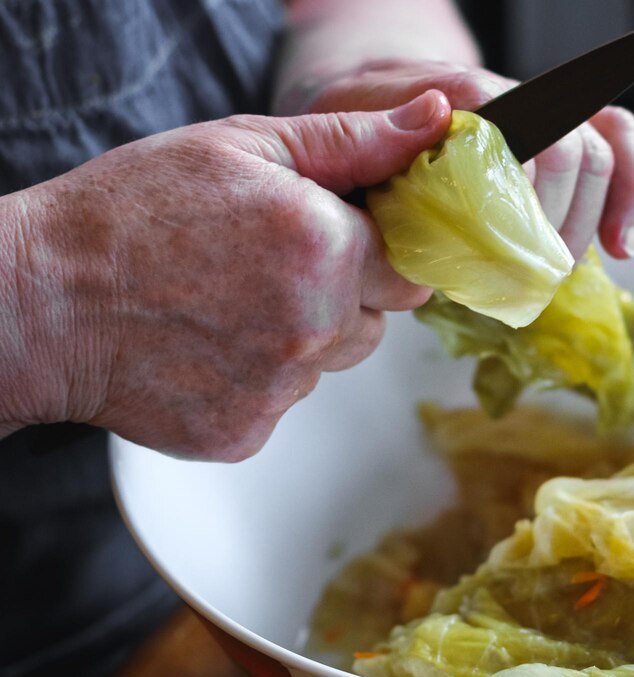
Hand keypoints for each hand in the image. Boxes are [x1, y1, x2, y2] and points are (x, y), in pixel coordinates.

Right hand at [3, 91, 451, 459]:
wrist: (39, 301)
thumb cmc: (132, 212)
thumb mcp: (245, 146)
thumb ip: (353, 142)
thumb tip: (435, 125)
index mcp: (325, 249)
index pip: (410, 269)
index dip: (376, 252)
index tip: (340, 240)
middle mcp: (313, 328)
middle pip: (375, 321)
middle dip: (342, 294)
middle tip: (268, 266)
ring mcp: (278, 391)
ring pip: (330, 364)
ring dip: (302, 337)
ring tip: (230, 303)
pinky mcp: (245, 434)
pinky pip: (283, 403)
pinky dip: (258, 378)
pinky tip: (208, 344)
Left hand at [287, 59, 633, 259]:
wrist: (367, 98)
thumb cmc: (353, 129)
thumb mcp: (340, 137)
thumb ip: (372, 137)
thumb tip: (435, 126)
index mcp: (462, 98)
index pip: (516, 137)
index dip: (521, 198)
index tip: (508, 246)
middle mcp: (512, 99)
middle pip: (569, 150)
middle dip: (555, 222)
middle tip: (526, 273)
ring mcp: (540, 117)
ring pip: (600, 151)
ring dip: (586, 220)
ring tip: (555, 269)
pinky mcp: (557, 140)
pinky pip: (618, 145)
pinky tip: (620, 246)